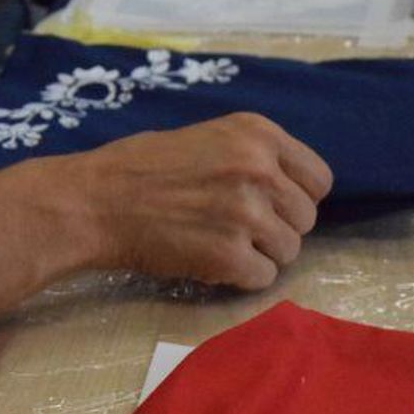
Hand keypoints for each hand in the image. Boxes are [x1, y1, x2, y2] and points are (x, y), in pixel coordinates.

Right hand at [0, 114, 333, 316]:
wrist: (94, 201)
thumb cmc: (141, 168)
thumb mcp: (208, 137)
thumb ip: (253, 156)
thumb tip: (289, 187)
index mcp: (258, 134)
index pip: (319, 179)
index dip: (297, 197)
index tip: (272, 206)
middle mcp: (259, 169)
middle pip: (306, 219)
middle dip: (278, 229)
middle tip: (237, 230)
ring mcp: (246, 213)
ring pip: (289, 252)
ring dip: (260, 256)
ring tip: (220, 245)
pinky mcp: (229, 255)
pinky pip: (263, 279)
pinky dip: (240, 279)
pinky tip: (210, 263)